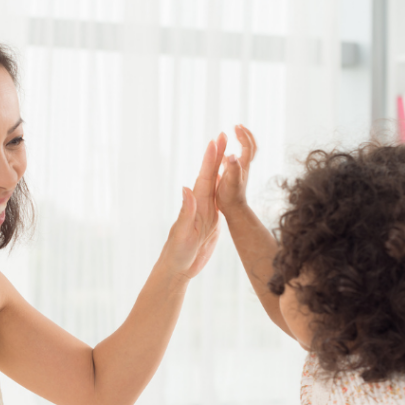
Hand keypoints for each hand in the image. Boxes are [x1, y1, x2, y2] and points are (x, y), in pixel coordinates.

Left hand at [161, 134, 224, 278]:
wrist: (178, 269)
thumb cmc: (177, 254)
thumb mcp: (183, 233)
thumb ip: (186, 212)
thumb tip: (186, 188)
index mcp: (196, 205)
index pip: (205, 177)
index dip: (210, 158)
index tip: (216, 140)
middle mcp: (201, 205)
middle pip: (211, 175)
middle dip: (217, 155)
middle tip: (223, 134)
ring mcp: (206, 213)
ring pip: (216, 185)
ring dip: (221, 167)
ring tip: (227, 151)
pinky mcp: (212, 222)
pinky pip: (219, 200)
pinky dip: (223, 187)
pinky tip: (225, 182)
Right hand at [216, 124, 257, 214]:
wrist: (234, 210)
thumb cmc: (231, 197)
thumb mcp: (231, 182)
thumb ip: (232, 168)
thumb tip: (232, 154)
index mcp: (243, 165)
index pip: (248, 146)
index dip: (243, 135)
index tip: (236, 126)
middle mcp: (243, 166)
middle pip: (250, 147)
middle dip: (246, 135)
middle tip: (238, 126)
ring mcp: (238, 171)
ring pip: (243, 153)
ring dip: (240, 142)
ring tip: (234, 134)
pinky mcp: (232, 177)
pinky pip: (232, 162)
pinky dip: (229, 154)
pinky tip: (223, 154)